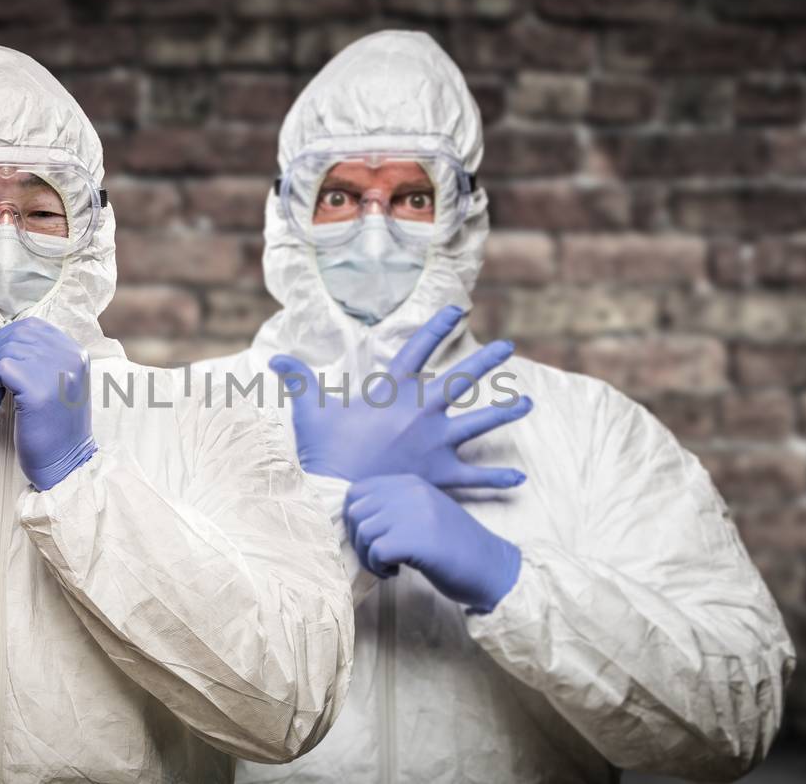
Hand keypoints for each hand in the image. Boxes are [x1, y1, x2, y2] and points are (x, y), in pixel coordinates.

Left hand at [0, 318, 96, 490]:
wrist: (64, 462)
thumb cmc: (55, 426)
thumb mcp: (58, 384)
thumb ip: (41, 360)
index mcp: (76, 353)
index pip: (32, 327)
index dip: (3, 336)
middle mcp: (69, 356)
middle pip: (16, 335)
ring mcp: (55, 371)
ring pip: (4, 351)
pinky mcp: (37, 389)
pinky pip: (0, 369)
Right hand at [268, 306, 532, 488]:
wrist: (338, 495)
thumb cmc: (326, 452)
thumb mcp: (310, 411)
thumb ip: (298, 381)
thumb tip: (276, 359)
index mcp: (394, 392)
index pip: (419, 349)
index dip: (438, 326)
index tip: (458, 309)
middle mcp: (422, 412)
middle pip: (462, 380)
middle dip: (487, 361)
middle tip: (508, 347)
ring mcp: (435, 443)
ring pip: (480, 423)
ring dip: (506, 413)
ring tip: (529, 404)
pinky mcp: (441, 475)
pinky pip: (475, 478)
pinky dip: (498, 480)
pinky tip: (520, 479)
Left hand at [344, 474, 521, 612]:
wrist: (492, 567)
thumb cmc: (455, 547)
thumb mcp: (424, 514)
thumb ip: (394, 509)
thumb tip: (352, 520)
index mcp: (411, 483)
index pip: (357, 492)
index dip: (355, 519)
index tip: (371, 538)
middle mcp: (411, 492)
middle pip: (355, 512)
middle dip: (359, 540)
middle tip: (379, 557)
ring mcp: (414, 514)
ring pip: (362, 533)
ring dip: (369, 557)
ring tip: (390, 566)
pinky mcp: (416, 540)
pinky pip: (375, 552)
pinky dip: (379, 568)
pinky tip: (397, 573)